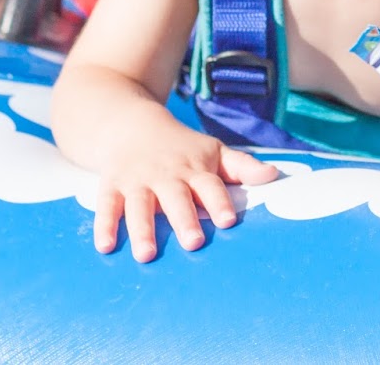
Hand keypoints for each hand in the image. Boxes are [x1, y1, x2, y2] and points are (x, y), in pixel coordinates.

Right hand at [94, 126, 279, 260]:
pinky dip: (105, 225)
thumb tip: (274, 175)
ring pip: (140, 205)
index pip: (210, 185)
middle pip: (176, 198)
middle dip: (184, 219)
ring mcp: (137, 181)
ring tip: (146, 255)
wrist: (131, 124)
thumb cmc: (181, 146)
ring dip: (143, 229)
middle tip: (193, 243)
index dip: (219, 202)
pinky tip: (105, 246)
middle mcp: (166, 175)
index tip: (228, 221)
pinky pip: (107, 205)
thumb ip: (242, 166)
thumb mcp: (213, 150)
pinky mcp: (112, 185)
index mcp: (194, 169)